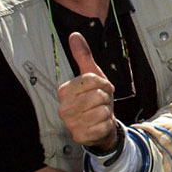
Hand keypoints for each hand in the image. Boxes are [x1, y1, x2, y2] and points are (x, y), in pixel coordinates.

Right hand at [58, 32, 116, 150]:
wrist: (99, 125)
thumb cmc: (95, 100)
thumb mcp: (92, 76)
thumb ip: (83, 56)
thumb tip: (75, 35)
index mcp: (64, 90)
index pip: (92, 79)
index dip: (104, 83)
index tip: (103, 88)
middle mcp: (64, 107)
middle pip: (98, 95)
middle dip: (105, 99)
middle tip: (100, 103)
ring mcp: (70, 123)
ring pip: (103, 110)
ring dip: (106, 112)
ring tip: (99, 114)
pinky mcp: (80, 136)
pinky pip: (104, 125)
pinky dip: (106, 125)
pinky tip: (99, 125)